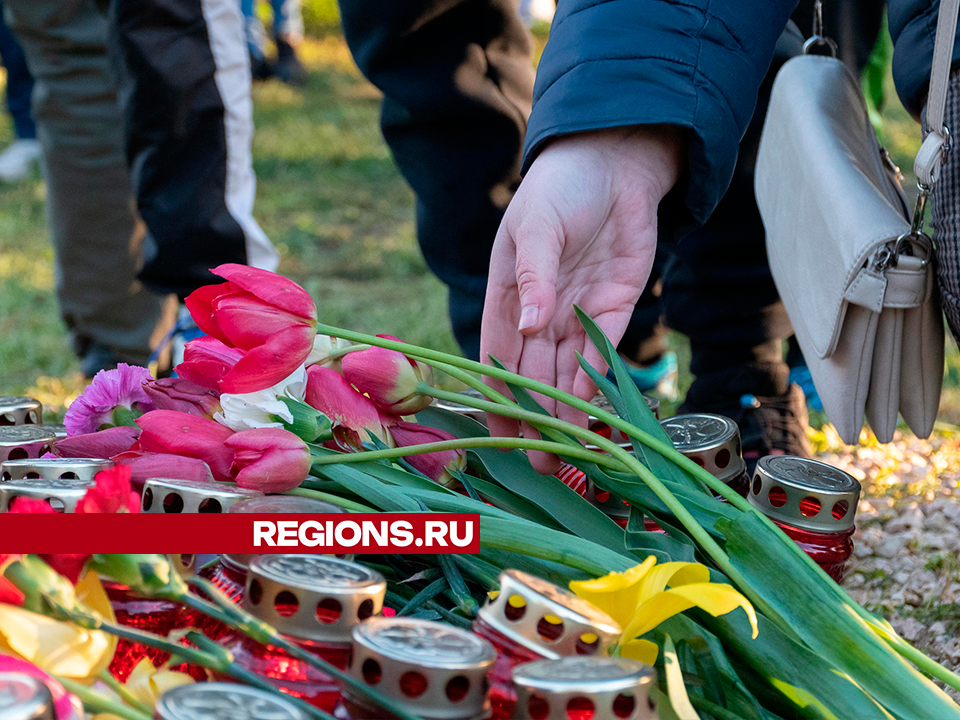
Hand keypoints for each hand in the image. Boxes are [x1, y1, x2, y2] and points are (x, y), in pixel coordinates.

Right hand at [481, 126, 683, 472]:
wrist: (616, 160)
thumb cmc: (561, 187)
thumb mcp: (537, 226)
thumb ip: (532, 276)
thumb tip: (527, 326)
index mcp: (509, 294)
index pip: (498, 355)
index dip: (498, 396)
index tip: (499, 434)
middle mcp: (541, 311)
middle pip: (535, 374)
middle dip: (537, 419)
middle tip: (540, 464)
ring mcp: (579, 312)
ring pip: (570, 373)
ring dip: (570, 411)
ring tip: (570, 450)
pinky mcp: (617, 308)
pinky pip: (604, 352)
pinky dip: (598, 381)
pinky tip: (595, 411)